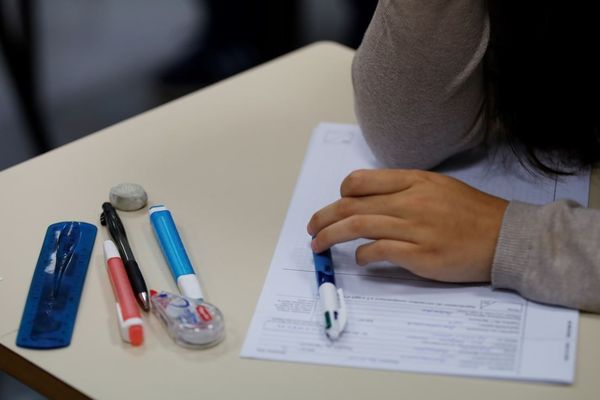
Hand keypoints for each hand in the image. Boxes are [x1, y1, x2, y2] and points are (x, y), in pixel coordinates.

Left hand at [307, 169, 508, 282]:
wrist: (505, 237)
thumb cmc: (472, 213)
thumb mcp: (438, 187)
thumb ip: (404, 189)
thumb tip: (370, 200)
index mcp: (414, 180)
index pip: (361, 181)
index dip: (341, 193)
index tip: (337, 205)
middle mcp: (410, 201)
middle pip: (351, 205)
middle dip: (323, 217)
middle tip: (312, 228)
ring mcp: (414, 228)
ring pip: (358, 226)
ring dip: (331, 236)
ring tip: (319, 245)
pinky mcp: (419, 254)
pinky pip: (378, 251)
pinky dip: (362, 255)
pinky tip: (359, 259)